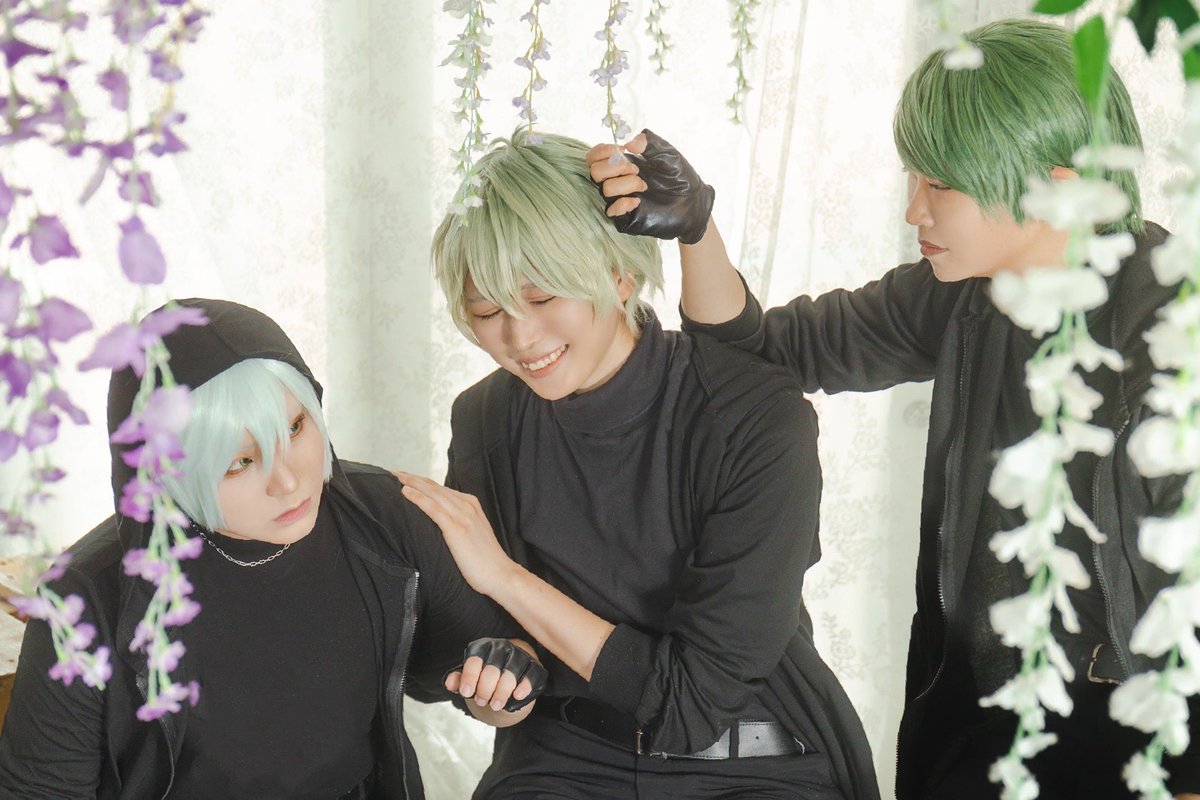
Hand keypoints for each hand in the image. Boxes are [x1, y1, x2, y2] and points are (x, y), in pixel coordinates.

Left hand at [394, 470, 515, 597]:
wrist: (500, 574)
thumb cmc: (485, 560)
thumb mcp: (471, 535)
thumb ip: (458, 524)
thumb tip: (438, 525)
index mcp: (470, 505)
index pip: (441, 489)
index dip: (421, 482)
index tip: (404, 477)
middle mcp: (467, 505)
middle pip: (434, 487)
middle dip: (413, 478)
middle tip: (393, 472)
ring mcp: (462, 515)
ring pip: (432, 493)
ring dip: (412, 483)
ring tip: (394, 477)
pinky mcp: (456, 528)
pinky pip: (433, 508)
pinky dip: (418, 498)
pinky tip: (405, 492)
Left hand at [444, 638, 547, 711]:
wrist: (512, 667)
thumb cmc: (486, 672)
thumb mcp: (471, 675)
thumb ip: (459, 679)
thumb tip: (449, 683)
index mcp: (483, 647)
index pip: (475, 660)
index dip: (469, 677)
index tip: (466, 693)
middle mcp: (501, 648)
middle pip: (492, 669)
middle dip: (485, 689)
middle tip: (481, 701)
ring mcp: (519, 655)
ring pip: (511, 673)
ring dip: (502, 692)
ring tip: (495, 705)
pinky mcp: (534, 665)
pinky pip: (531, 675)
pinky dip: (524, 686)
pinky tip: (516, 696)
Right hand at [585, 129, 714, 244]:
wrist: (693, 202)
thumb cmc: (680, 177)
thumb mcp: (667, 154)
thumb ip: (650, 143)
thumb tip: (629, 144)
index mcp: (622, 165)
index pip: (594, 157)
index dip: (602, 151)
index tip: (622, 151)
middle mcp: (617, 182)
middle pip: (594, 171)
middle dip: (615, 167)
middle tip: (637, 169)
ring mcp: (620, 200)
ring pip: (605, 189)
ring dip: (626, 184)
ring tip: (645, 186)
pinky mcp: (625, 218)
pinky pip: (612, 210)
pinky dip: (624, 202)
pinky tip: (639, 201)